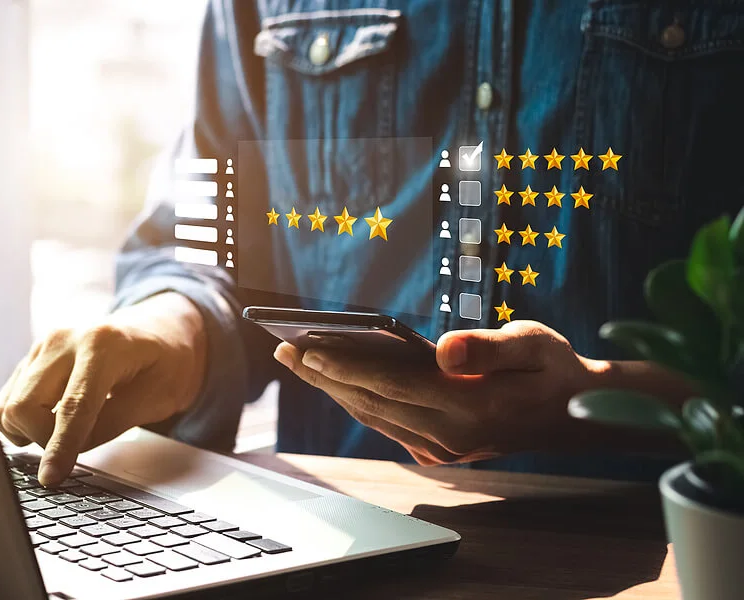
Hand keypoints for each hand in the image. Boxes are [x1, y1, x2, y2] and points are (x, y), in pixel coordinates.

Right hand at [0, 292, 205, 485]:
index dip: (60, 446)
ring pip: (8, 405)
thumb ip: (111, 424)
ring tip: (68, 429)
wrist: (160, 331)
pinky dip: (24, 420)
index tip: (51, 478)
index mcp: (103, 344)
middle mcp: (64, 339)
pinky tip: (53, 419)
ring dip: (30, 431)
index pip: (73, 405)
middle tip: (76, 446)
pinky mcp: (31, 357)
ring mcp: (43, 345)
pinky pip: (9, 399)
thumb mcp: (157, 398)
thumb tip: (67, 453)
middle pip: (24, 406)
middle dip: (43, 440)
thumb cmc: (166, 362)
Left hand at [273, 321, 602, 464]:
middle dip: (324, 375)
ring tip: (298, 361)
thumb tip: (445, 349)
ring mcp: (441, 449)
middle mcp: (449, 435)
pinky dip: (355, 401)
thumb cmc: (551, 369)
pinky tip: (335, 381)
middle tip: (283, 349)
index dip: (346, 365)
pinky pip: (386, 423)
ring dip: (332, 389)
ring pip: (372, 415)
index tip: (307, 348)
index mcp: (470, 406)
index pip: (391, 383)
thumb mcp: (534, 343)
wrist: (570, 416)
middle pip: (371, 401)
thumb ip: (490, 347)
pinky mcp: (437, 451)